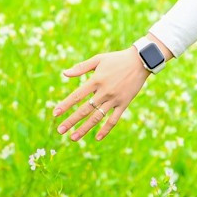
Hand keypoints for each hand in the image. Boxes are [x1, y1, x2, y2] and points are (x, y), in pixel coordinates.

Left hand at [52, 39, 166, 141]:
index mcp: (96, 80)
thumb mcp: (98, 59)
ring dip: (84, 128)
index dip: (66, 104)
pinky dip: (106, 129)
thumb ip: (81, 67)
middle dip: (71, 121)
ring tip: (73, 138)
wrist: (141, 61)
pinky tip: (98, 138)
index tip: (55, 113)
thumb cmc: (117, 59)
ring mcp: (114, 99)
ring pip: (97, 117)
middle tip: (60, 131)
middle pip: (85, 109)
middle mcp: (104, 91)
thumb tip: (64, 74)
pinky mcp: (124, 103)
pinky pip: (114, 119)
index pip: (77, 95)